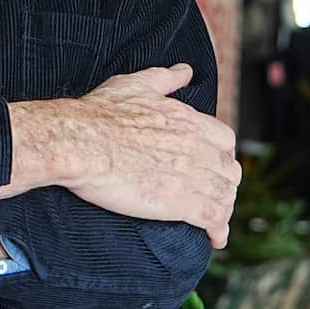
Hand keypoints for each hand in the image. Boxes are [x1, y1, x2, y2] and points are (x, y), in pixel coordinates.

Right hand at [1, 64, 239, 247]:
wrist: (79, 141)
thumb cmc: (100, 113)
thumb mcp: (136, 84)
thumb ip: (165, 78)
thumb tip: (184, 71)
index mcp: (187, 120)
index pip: (225, 140)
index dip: (222, 156)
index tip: (213, 166)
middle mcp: (195, 146)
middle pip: (230, 171)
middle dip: (225, 185)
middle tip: (213, 196)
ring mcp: (189, 174)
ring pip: (225, 196)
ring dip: (224, 209)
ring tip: (215, 222)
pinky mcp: (178, 201)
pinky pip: (212, 217)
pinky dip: (218, 229)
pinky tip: (214, 238)